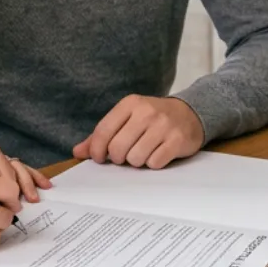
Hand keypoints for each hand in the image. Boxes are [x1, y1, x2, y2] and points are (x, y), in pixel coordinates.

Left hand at [72, 95, 204, 169]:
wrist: (190, 114)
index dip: (97, 150)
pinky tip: (158, 153)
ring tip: (144, 152)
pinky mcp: (177, 139)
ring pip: (135, 158)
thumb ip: (102, 135)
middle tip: (125, 155)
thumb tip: (77, 152)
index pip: (103, 131)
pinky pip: (154, 163)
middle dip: (119, 158)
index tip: (99, 158)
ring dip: (137, 161)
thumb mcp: (127, 119)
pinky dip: (153, 163)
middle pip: (118, 148)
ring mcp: (163, 125)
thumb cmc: (152, 119)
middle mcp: (146, 112)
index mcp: (130, 103)